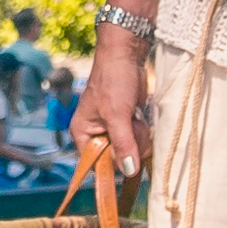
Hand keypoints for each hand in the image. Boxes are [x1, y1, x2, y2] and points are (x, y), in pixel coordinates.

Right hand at [68, 35, 152, 179]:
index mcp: (83, 135)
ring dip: (139, 138)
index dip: (113, 166)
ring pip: (131, 152)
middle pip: (117, 161)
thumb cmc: (113, 80)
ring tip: (135, 118)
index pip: (96, 166)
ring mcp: (113, 131)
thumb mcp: (117, 114)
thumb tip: (130, 172)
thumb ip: (123, 144)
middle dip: (130, 147)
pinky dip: (143, 132)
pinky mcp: (128, 126)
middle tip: (132, 126)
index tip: (130, 164)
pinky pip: (138, 142)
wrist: (127, 56)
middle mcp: (96, 136)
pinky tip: (140, 117)